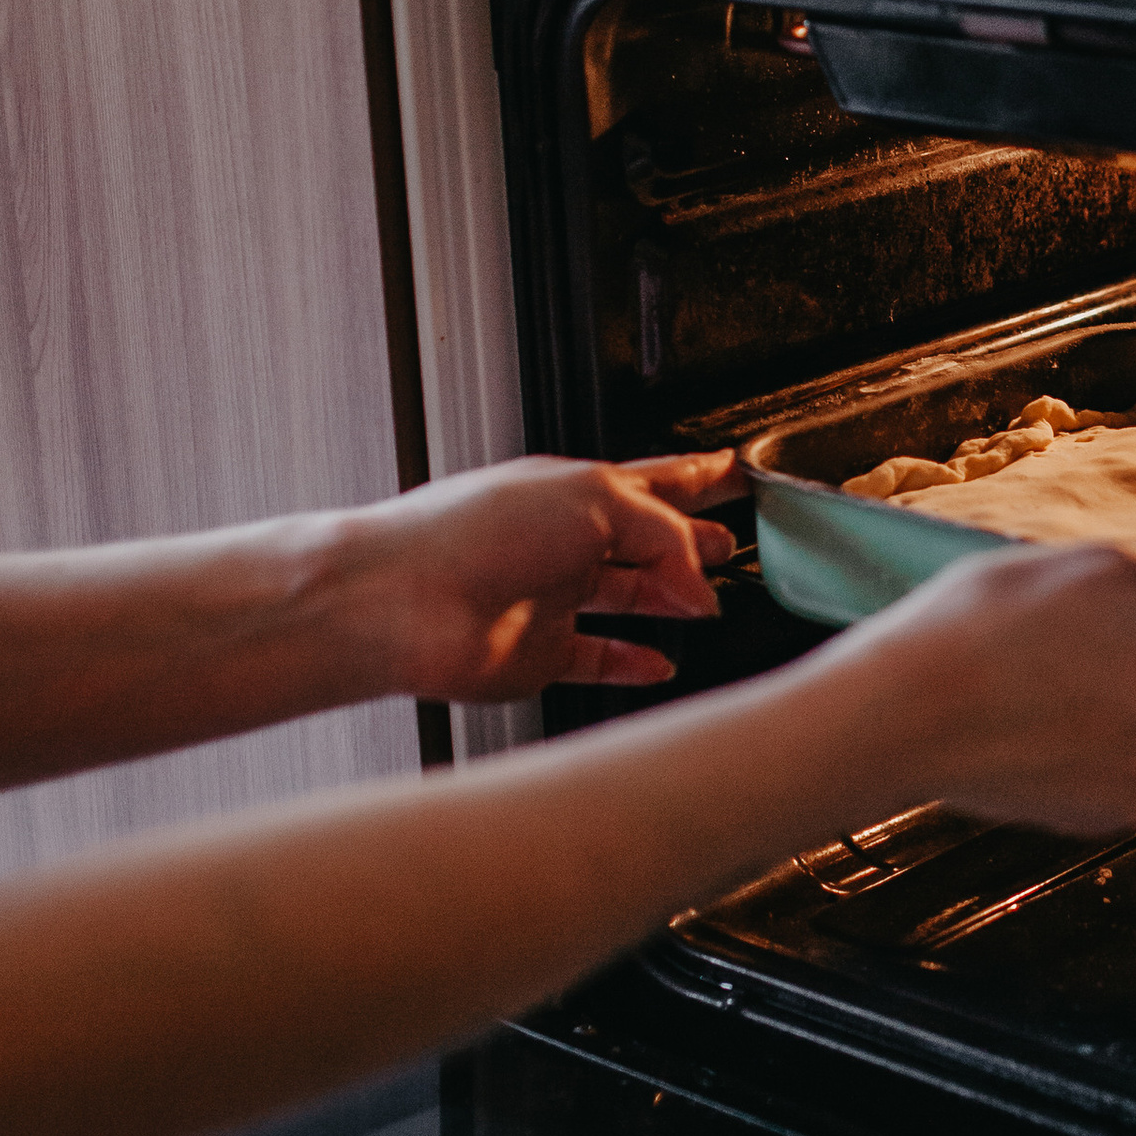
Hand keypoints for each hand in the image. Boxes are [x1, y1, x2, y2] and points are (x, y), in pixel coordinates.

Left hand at [340, 455, 742, 700]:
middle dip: (692, 540)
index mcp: (576, 491)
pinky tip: (659, 663)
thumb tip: (700, 584)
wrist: (400, 601)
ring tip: (706, 605)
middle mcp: (563, 541)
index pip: (656, 480)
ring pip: (626, 599)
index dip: (700, 476)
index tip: (735, 472)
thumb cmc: (470, 533)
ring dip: (669, 602)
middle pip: (645, 541)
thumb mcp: (596, 502)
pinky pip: (598, 659)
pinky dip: (633, 662)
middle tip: (731, 541)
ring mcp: (549, 598)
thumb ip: (664, 537)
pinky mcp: (538, 653)